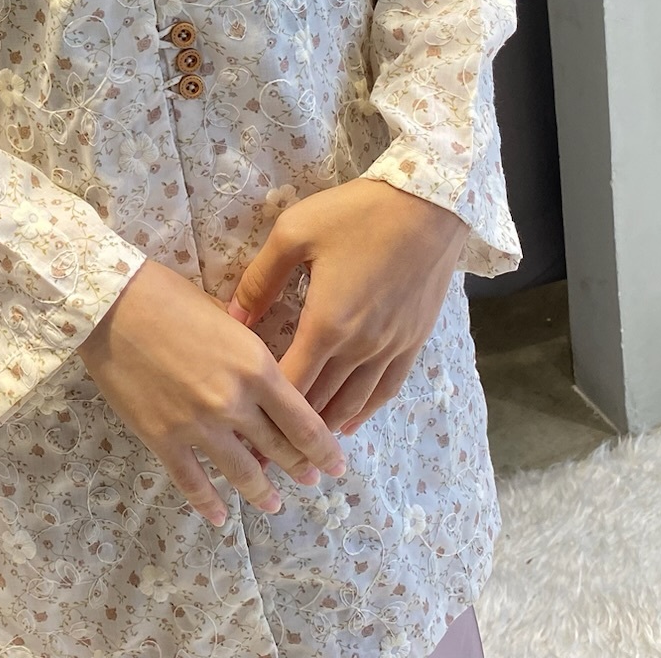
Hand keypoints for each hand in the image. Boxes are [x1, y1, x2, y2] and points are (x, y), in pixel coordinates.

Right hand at [80, 259, 346, 526]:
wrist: (112, 303)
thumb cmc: (169, 296)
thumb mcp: (226, 317)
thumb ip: (248, 351)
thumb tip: (260, 373)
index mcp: (257, 368)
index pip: (303, 422)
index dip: (323, 450)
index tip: (335, 465)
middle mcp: (235, 403)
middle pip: (279, 449)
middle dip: (299, 469)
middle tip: (311, 481)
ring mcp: (198, 425)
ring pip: (242, 472)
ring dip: (262, 492)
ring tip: (274, 504)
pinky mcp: (163, 438)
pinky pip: (191, 481)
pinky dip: (208, 503)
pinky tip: (219, 516)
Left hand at [228, 178, 469, 435]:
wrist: (429, 205)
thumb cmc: (355, 213)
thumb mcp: (293, 233)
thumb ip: (260, 279)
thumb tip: (231, 316)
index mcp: (326, 324)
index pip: (291, 386)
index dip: (266, 417)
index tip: (245, 437)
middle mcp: (360, 347)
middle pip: (321, 403)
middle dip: (292, 432)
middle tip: (266, 455)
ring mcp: (391, 347)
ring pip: (353, 403)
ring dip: (326, 427)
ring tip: (301, 448)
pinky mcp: (413, 341)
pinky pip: (386, 390)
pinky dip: (364, 411)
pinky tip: (349, 422)